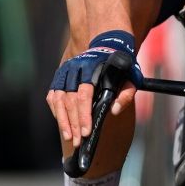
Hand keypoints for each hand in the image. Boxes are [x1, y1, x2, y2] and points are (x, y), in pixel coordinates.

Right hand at [46, 30, 140, 145]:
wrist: (107, 44)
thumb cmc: (120, 65)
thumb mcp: (130, 75)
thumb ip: (126, 93)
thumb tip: (114, 111)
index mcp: (91, 68)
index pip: (84, 95)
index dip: (83, 115)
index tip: (86, 131)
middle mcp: (74, 69)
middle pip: (70, 101)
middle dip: (73, 123)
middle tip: (78, 140)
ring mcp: (64, 73)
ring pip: (58, 100)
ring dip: (63, 121)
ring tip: (69, 137)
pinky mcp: (59, 78)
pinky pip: (53, 97)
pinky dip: (56, 112)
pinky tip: (63, 125)